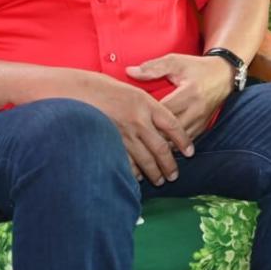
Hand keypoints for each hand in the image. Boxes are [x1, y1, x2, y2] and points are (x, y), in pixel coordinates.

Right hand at [72, 73, 192, 185]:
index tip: (190, 152)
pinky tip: (138, 178)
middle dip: (169, 164)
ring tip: (159, 180)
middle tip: (174, 175)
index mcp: (147, 104)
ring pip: (145, 159)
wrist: (80, 91)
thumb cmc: (107, 88)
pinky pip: (126, 162)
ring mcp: (124, 133)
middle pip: (161, 148)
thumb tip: (164, 125)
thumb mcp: (135, 90)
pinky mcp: (111, 142)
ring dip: (154, 172)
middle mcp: (138, 120)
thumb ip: (151, 107)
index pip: (172, 126)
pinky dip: (134, 172)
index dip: (183, 141)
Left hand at [127, 53, 235, 142]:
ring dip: (163, 143)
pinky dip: (173, 145)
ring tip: (145, 145)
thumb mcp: (176, 62)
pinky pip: (186, 142)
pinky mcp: (203, 127)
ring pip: (178, 141)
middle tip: (134, 136)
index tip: (132, 118)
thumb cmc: (198, 67)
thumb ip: (153, 68)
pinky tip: (161, 146)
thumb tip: (130, 71)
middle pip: (170, 131)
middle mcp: (196, 110)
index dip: (147, 117)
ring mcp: (201, 120)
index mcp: (188, 93)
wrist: (224, 74)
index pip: (164, 111)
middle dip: (152, 135)